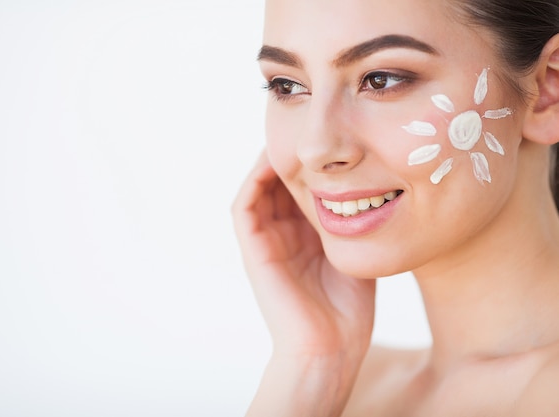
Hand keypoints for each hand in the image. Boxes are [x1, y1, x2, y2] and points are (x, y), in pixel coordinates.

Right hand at [232, 151, 375, 359]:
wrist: (329, 350)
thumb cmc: (348, 311)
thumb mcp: (356, 254)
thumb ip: (358, 224)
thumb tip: (379, 188)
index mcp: (304, 236)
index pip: (302, 188)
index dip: (312, 161)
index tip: (331, 137)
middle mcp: (282, 234)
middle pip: (280, 182)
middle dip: (292, 153)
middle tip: (305, 123)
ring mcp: (265, 241)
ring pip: (260, 187)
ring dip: (270, 160)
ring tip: (288, 133)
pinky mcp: (253, 249)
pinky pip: (245, 205)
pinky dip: (255, 179)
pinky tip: (274, 159)